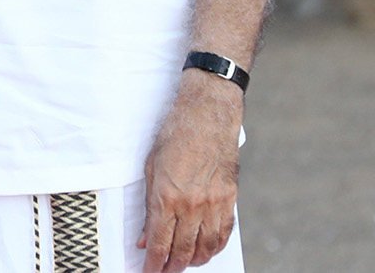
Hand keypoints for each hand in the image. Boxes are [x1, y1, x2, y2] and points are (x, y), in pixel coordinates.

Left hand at [139, 72, 242, 272]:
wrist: (207, 116)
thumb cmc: (175, 135)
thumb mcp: (151, 169)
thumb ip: (149, 206)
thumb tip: (146, 236)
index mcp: (168, 197)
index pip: (160, 243)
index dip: (154, 264)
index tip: (149, 272)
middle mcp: (192, 205)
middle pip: (182, 251)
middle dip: (172, 267)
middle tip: (164, 271)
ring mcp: (213, 204)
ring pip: (205, 248)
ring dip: (193, 260)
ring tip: (183, 263)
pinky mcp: (229, 199)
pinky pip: (223, 234)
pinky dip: (214, 247)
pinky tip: (206, 250)